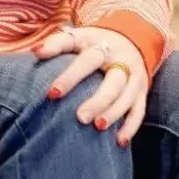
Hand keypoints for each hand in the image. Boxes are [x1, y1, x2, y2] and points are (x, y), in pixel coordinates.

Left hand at [34, 25, 149, 145]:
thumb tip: (36, 52)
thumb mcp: (77, 37)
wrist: (131, 38)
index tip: (51, 94)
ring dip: (114, 113)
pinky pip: (139, 111)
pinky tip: (119, 141)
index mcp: (102, 46)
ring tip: (98, 127)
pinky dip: (131, 127)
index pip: (86, 61)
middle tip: (79, 118)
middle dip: (98, 101)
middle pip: (113, 82)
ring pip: (127, 97)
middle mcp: (122, 61)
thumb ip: (57, 43)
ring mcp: (134, 77)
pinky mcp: (142, 92)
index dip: (69, 77)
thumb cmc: (93, 43)